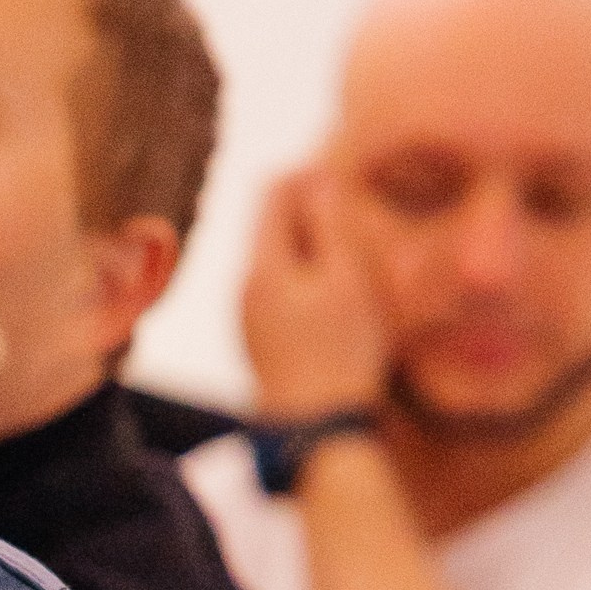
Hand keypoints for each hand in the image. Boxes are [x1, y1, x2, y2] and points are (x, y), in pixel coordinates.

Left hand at [243, 168, 388, 419]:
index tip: (340, 160)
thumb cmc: (340, 352)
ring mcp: (249, 318)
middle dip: (304, 204)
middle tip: (345, 187)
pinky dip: (305, 276)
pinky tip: (333, 287)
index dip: (306, 170)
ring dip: (306, 242)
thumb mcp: (345, 280)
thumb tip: (316, 176)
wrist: (318, 429)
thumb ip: (329, 224)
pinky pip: (280, 292)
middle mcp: (244, 289)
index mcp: (261, 266)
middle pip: (269, 226)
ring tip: (346, 234)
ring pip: (276, 261)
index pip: (270, 194)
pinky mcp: (262, 343)